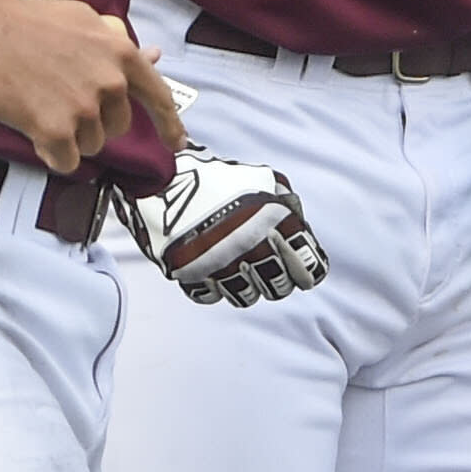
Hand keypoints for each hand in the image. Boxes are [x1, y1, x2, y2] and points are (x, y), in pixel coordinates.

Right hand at [0, 0, 183, 171]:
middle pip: (117, 127)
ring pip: (90, 145)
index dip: (169, 125)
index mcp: (122, 54)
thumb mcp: (85, 21)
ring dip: (69, 135)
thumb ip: (118, 43)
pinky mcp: (54, 131)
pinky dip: (51, 152)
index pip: (159, 97)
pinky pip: (66, 162)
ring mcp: (83, 109)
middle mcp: (110, 83)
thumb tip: (153, 56)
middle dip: (94, 120)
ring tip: (42, 103)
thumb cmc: (30, 21)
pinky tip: (34, 127)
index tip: (176, 143)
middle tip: (62, 97)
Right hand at [123, 149, 327, 305]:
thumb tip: (300, 232)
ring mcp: (217, 260)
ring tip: (238, 267)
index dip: (308, 271)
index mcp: (273, 219)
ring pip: (246, 296)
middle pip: (278, 286)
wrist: (162, 175)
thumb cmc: (216, 177)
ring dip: (245, 284)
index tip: (303, 273)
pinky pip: (210, 295)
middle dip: (277, 280)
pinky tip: (212, 268)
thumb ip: (286, 204)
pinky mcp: (187, 272)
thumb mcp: (260, 179)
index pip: (308, 266)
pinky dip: (212, 285)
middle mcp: (249, 242)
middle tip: (269, 270)